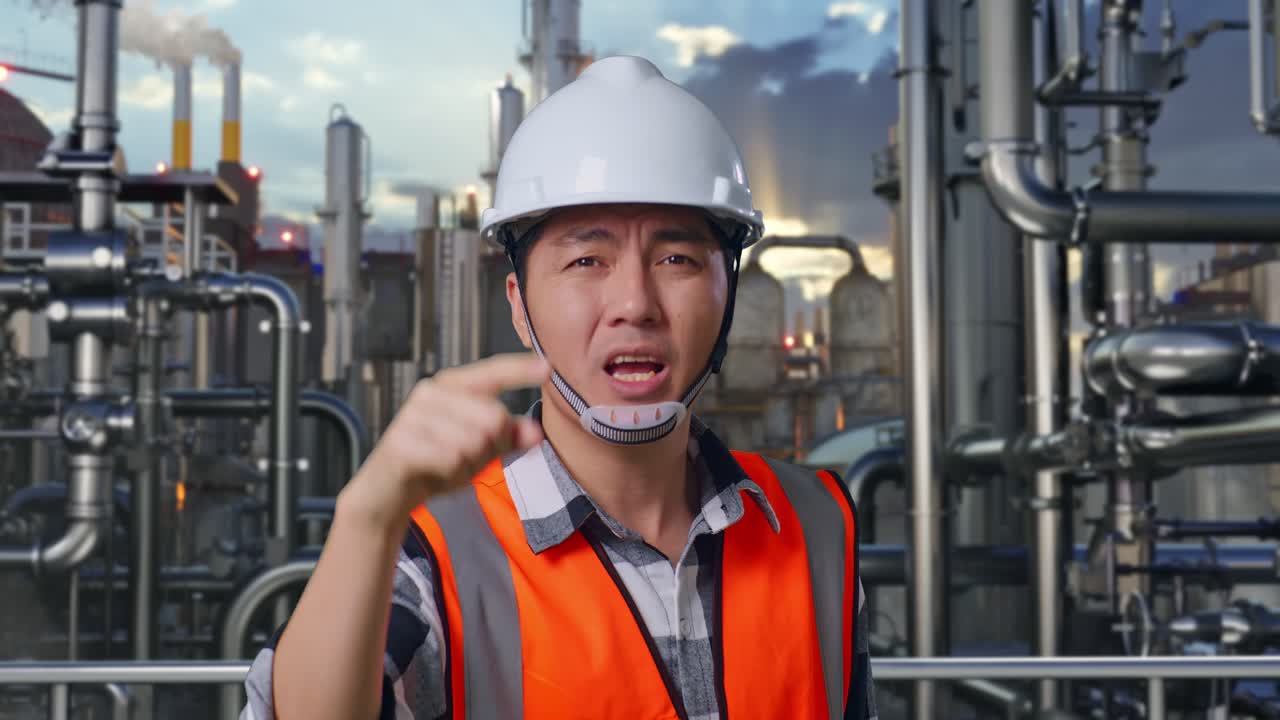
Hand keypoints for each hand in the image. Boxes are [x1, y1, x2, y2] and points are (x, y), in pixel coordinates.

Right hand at [340, 352, 549, 530]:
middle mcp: (430, 393)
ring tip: (447, 464)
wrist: (386, 492)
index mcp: (451, 386)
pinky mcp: (401, 441)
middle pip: (494, 417)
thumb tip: (536, 432)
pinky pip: (451, 459)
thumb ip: (508, 438)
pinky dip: (451, 473)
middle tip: (467, 457)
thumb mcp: (478, 450)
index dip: (520, 371)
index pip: (493, 373)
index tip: (548, 367)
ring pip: (473, 441)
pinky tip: (435, 471)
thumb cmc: (434, 462)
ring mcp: (413, 415)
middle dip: (490, 446)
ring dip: (468, 463)